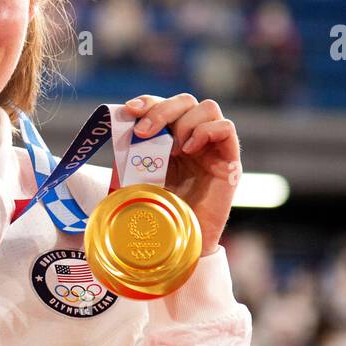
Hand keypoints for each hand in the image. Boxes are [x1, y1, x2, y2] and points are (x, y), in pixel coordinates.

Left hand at [123, 93, 239, 254]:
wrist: (175, 245)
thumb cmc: (153, 215)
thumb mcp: (131, 180)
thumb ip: (126, 154)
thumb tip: (115, 123)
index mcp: (169, 140)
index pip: (164, 105)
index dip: (148, 101)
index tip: (130, 111)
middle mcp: (193, 140)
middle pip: (185, 100)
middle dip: (162, 110)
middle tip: (145, 132)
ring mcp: (212, 149)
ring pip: (207, 108)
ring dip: (184, 122)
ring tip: (173, 149)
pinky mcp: (229, 162)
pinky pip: (226, 128)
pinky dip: (205, 131)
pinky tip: (189, 150)